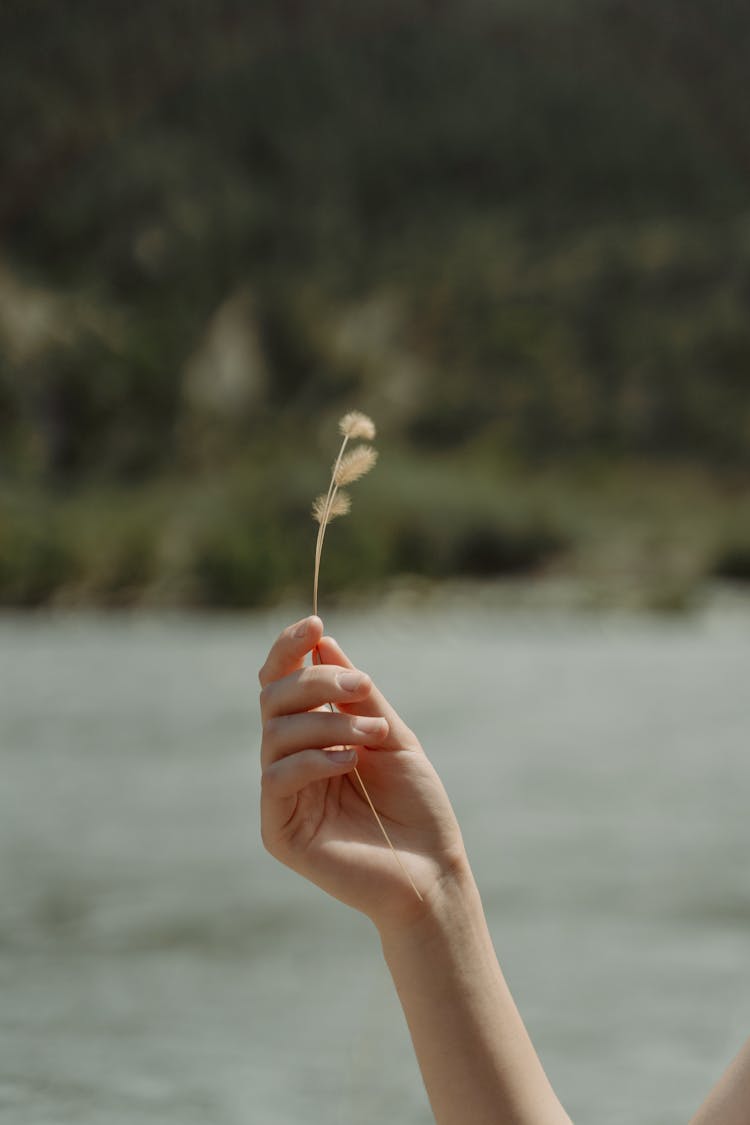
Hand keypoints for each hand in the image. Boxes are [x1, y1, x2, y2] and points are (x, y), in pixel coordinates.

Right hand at [259, 616, 466, 932]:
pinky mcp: (278, 830)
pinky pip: (277, 777)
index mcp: (313, 735)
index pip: (282, 683)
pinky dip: (313, 759)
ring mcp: (281, 796)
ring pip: (275, 733)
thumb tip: (322, 641)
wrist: (432, 869)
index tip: (316, 624)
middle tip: (362, 686)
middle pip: (273, 699)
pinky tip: (351, 762)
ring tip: (375, 735)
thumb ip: (357, 695)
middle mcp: (290, 761)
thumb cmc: (416, 804)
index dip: (290, 649)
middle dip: (316, 682)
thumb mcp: (392, 734)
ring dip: (327, 722)